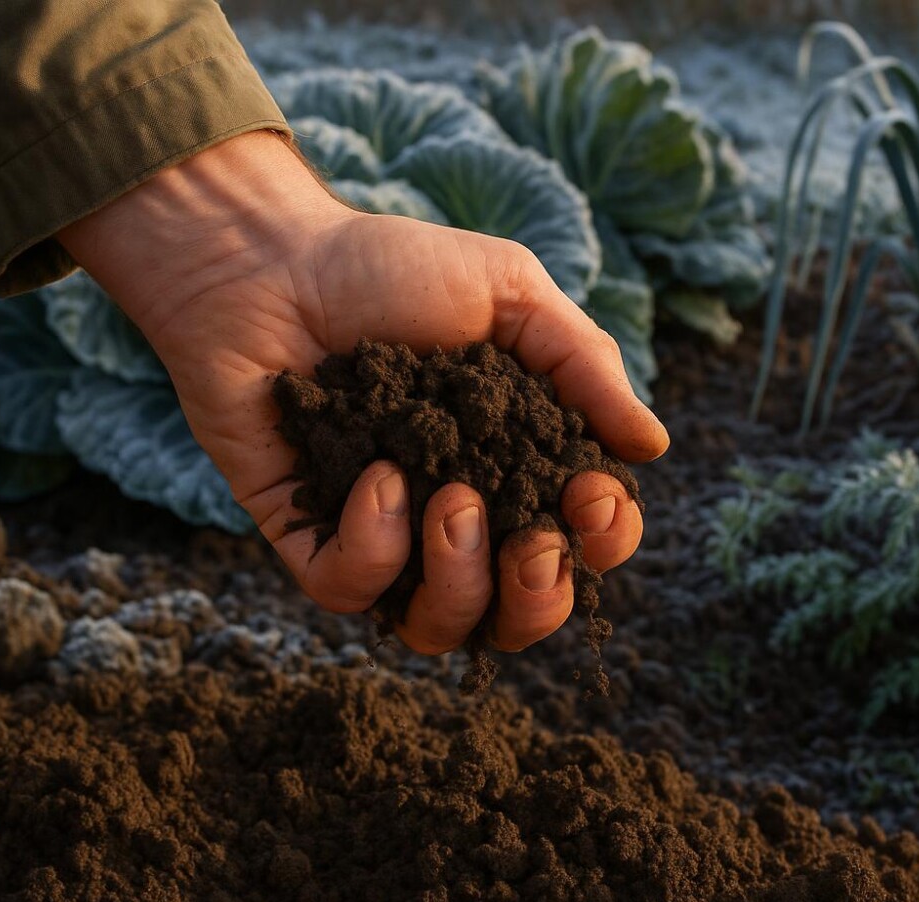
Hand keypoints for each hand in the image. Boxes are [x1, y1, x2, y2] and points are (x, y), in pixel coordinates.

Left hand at [58, 131, 668, 652]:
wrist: (267, 256)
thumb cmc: (391, 267)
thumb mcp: (510, 294)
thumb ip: (584, 366)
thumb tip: (652, 448)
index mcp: (515, 466)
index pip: (581, 543)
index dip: (603, 542)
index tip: (591, 495)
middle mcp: (456, 516)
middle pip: (519, 615)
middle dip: (539, 595)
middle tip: (530, 537)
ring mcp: (382, 534)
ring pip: (440, 628)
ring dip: (461, 581)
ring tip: (450, 502)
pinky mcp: (309, 535)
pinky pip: (352, 592)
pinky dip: (375, 548)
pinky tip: (377, 479)